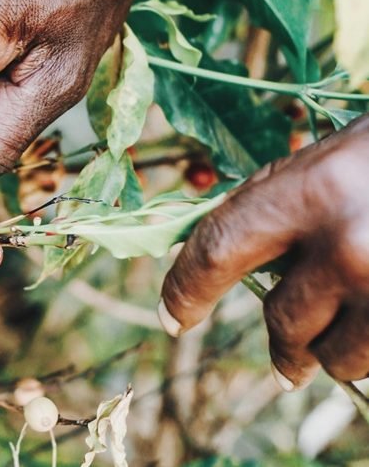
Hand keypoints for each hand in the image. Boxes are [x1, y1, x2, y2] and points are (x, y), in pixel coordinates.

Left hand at [159, 115, 368, 388]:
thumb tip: (224, 261)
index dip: (185, 290)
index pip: (218, 249)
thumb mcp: (330, 161)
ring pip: (336, 357)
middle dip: (283, 345)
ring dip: (334, 354)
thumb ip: (277, 208)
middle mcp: (349, 244)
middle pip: (283, 321)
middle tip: (286, 360)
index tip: (171, 318)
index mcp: (311, 190)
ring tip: (349, 335)